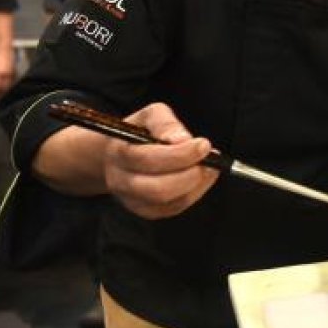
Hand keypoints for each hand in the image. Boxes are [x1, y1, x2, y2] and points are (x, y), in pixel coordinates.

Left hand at [0, 46, 15, 98]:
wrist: (4, 48)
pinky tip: (5, 84)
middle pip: (5, 88)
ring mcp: (12, 73)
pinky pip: (12, 80)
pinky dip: (9, 84)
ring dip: (5, 89)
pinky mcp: (15, 71)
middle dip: (1, 92)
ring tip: (0, 90)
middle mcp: (7, 74)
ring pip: (9, 85)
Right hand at [103, 103, 221, 219]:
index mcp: (117, 153)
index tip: (203, 144)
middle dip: (190, 175)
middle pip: (158, 189)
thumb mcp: (150, 116)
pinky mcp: (145, 211)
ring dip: (196, 185)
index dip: (179, 154)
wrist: (119, 155)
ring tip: (210, 166)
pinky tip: (202, 178)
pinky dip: (194, 193)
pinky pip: (174, 209)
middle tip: (210, 159)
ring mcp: (131, 200)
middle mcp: (120, 181)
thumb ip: (165, 124)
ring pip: (169, 203)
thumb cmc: (138, 132)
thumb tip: (183, 140)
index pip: (147, 159)